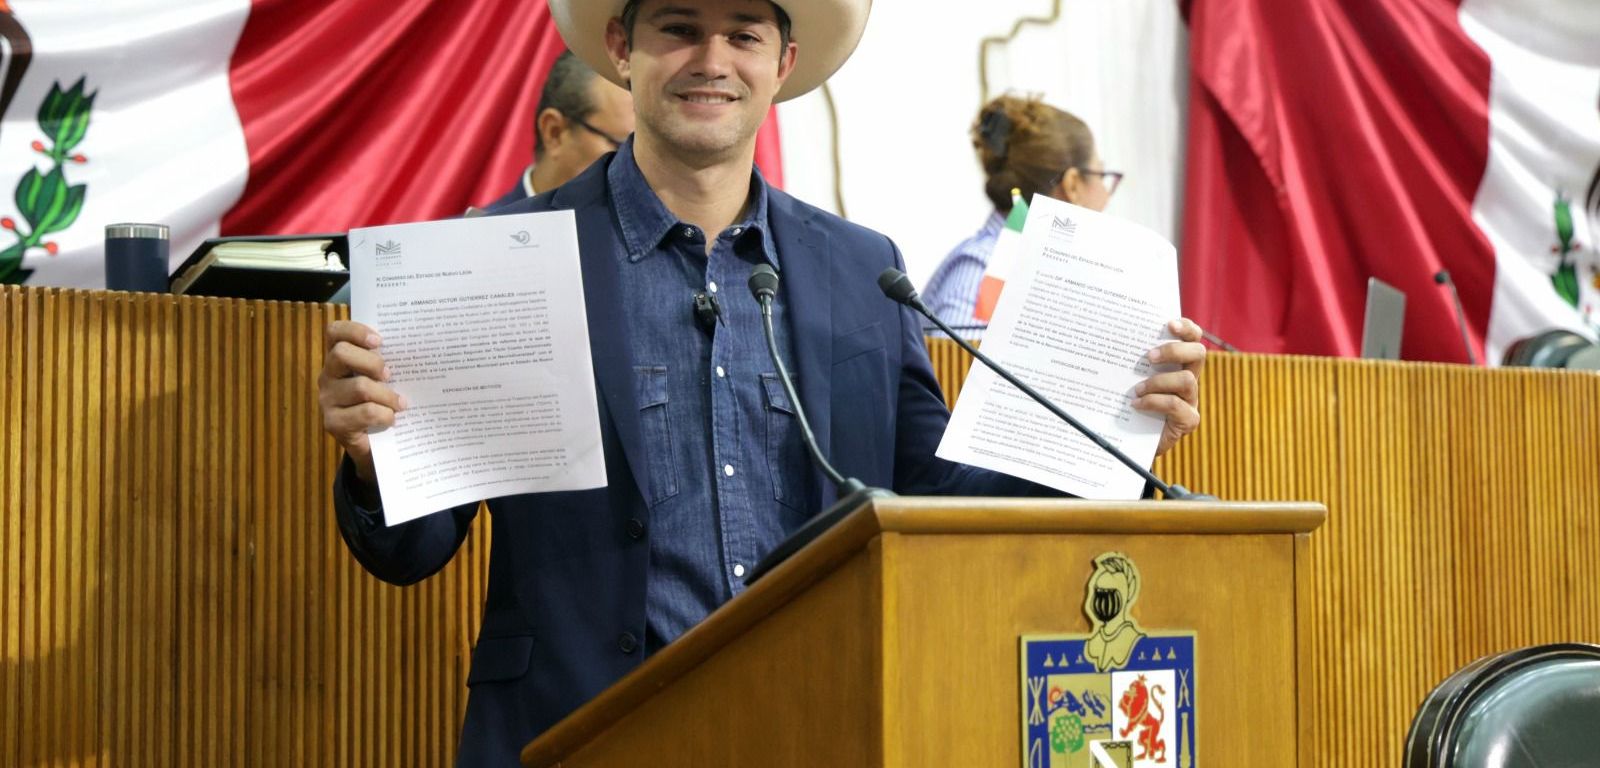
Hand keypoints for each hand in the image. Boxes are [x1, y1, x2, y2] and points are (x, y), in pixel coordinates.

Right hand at [317, 321, 405, 481]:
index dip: (355, 331)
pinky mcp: (333, 423)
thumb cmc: (383, 403)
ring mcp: (327, 400)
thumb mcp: (384, 379)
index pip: (335, 332)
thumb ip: (388, 363)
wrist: (376, 445)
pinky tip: (392, 420)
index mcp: (339, 358)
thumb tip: (416, 349)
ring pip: (360, 387)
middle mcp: (327, 376)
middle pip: (342, 354)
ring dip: (387, 396)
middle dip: (373, 362)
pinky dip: (385, 415)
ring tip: (400, 404)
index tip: (379, 341)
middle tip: (390, 375)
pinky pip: (366, 412)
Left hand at [1133, 318, 1205, 456]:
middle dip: (1174, 350)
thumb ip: (1128, 360)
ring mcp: (1191, 400)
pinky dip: (1154, 402)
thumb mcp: (1128, 378)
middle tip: (1149, 357)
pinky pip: (1176, 405)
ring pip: (1186, 379)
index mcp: (1178, 363)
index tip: (1168, 324)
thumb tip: (1108, 335)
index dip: (1187, 328)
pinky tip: (1136, 405)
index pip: (1193, 338)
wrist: (1130, 441)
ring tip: (1136, 389)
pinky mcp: (1188, 420)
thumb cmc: (1127, 403)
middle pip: (1198, 353)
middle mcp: (1189, 378)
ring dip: (1158, 381)